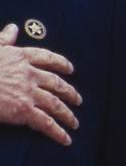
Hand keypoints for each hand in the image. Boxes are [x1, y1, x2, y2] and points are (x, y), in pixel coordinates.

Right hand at [0, 23, 81, 144]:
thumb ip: (5, 39)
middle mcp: (30, 74)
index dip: (61, 64)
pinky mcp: (23, 110)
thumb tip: (13, 28)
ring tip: (74, 122)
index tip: (70, 69)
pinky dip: (57, 131)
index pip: (48, 58)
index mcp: (22, 57)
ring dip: (67, 114)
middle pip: (56, 83)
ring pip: (55, 103)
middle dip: (69, 92)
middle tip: (78, 100)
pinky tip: (65, 138)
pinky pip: (45, 122)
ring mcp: (28, 92)